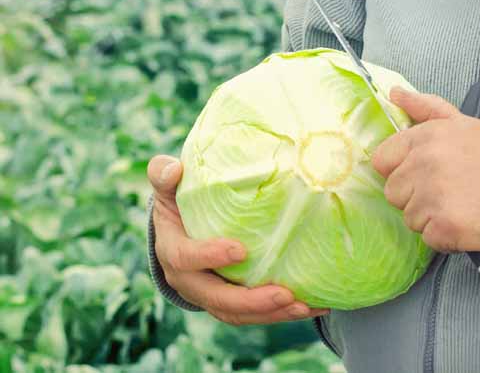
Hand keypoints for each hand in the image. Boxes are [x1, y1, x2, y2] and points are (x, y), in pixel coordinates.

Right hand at [147, 155, 328, 325]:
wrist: (180, 230)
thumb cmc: (179, 201)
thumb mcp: (169, 186)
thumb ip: (165, 175)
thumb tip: (172, 167)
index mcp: (173, 251)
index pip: (185, 258)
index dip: (209, 256)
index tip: (240, 250)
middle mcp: (189, 281)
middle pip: (217, 299)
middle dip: (251, 300)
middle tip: (285, 293)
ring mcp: (210, 296)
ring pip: (238, 314)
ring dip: (272, 314)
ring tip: (304, 307)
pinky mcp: (231, 304)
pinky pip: (255, 314)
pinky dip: (281, 313)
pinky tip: (312, 307)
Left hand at [372, 88, 479, 253]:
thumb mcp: (464, 124)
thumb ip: (426, 107)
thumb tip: (393, 93)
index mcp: (426, 137)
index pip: (383, 159)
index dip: (401, 169)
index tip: (422, 174)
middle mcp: (425, 164)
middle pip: (393, 192)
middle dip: (415, 196)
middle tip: (448, 191)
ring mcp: (432, 197)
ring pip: (409, 217)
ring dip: (430, 217)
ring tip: (460, 206)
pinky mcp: (443, 227)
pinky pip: (427, 237)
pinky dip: (444, 236)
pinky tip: (465, 222)